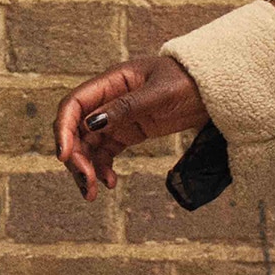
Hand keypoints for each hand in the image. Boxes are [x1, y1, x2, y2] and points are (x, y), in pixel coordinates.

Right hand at [53, 54, 205, 199]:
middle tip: (86, 184)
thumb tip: (92, 123)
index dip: (63, 129)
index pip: (74, 105)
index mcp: (110, 82)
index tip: (64, 156)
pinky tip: (110, 183)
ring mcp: (116, 117)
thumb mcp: (159, 93)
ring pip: (88, 145)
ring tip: (93, 193)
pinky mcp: (128, 132)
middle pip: (76, 129)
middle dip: (75, 158)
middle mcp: (107, 99)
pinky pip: (106, 152)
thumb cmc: (187, 81)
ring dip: (86, 169)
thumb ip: (126, 107)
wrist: (211, 88)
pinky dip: (103, 169)